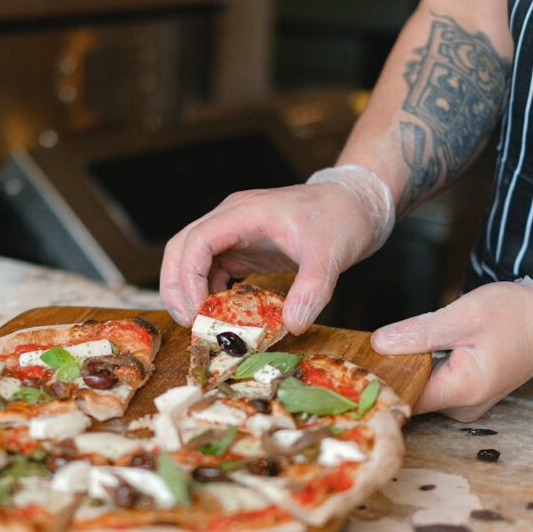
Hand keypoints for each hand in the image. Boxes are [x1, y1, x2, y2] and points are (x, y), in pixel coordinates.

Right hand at [161, 166, 393, 333]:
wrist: (355, 205)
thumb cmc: (341, 219)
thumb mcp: (330, 256)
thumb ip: (312, 291)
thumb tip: (293, 326)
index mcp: (243, 213)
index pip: (197, 241)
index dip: (189, 278)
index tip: (198, 312)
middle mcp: (231, 219)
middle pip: (181, 247)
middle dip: (177, 286)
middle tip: (188, 323)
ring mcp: (234, 232)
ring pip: (191, 258)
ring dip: (188, 290)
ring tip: (201, 324)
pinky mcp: (243, 246)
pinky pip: (213, 268)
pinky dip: (210, 291)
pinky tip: (223, 313)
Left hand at [370, 278, 532, 420]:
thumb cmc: (515, 314)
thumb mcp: (464, 316)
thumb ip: (419, 332)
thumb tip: (378, 344)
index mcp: (462, 390)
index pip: (405, 399)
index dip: (377, 383)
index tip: (352, 367)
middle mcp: (463, 407)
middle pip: (410, 397)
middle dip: (385, 376)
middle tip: (355, 353)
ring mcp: (466, 404)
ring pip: (420, 391)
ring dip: (401, 372)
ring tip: (373, 351)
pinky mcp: (467, 394)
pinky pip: (433, 386)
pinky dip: (418, 370)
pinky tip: (402, 353)